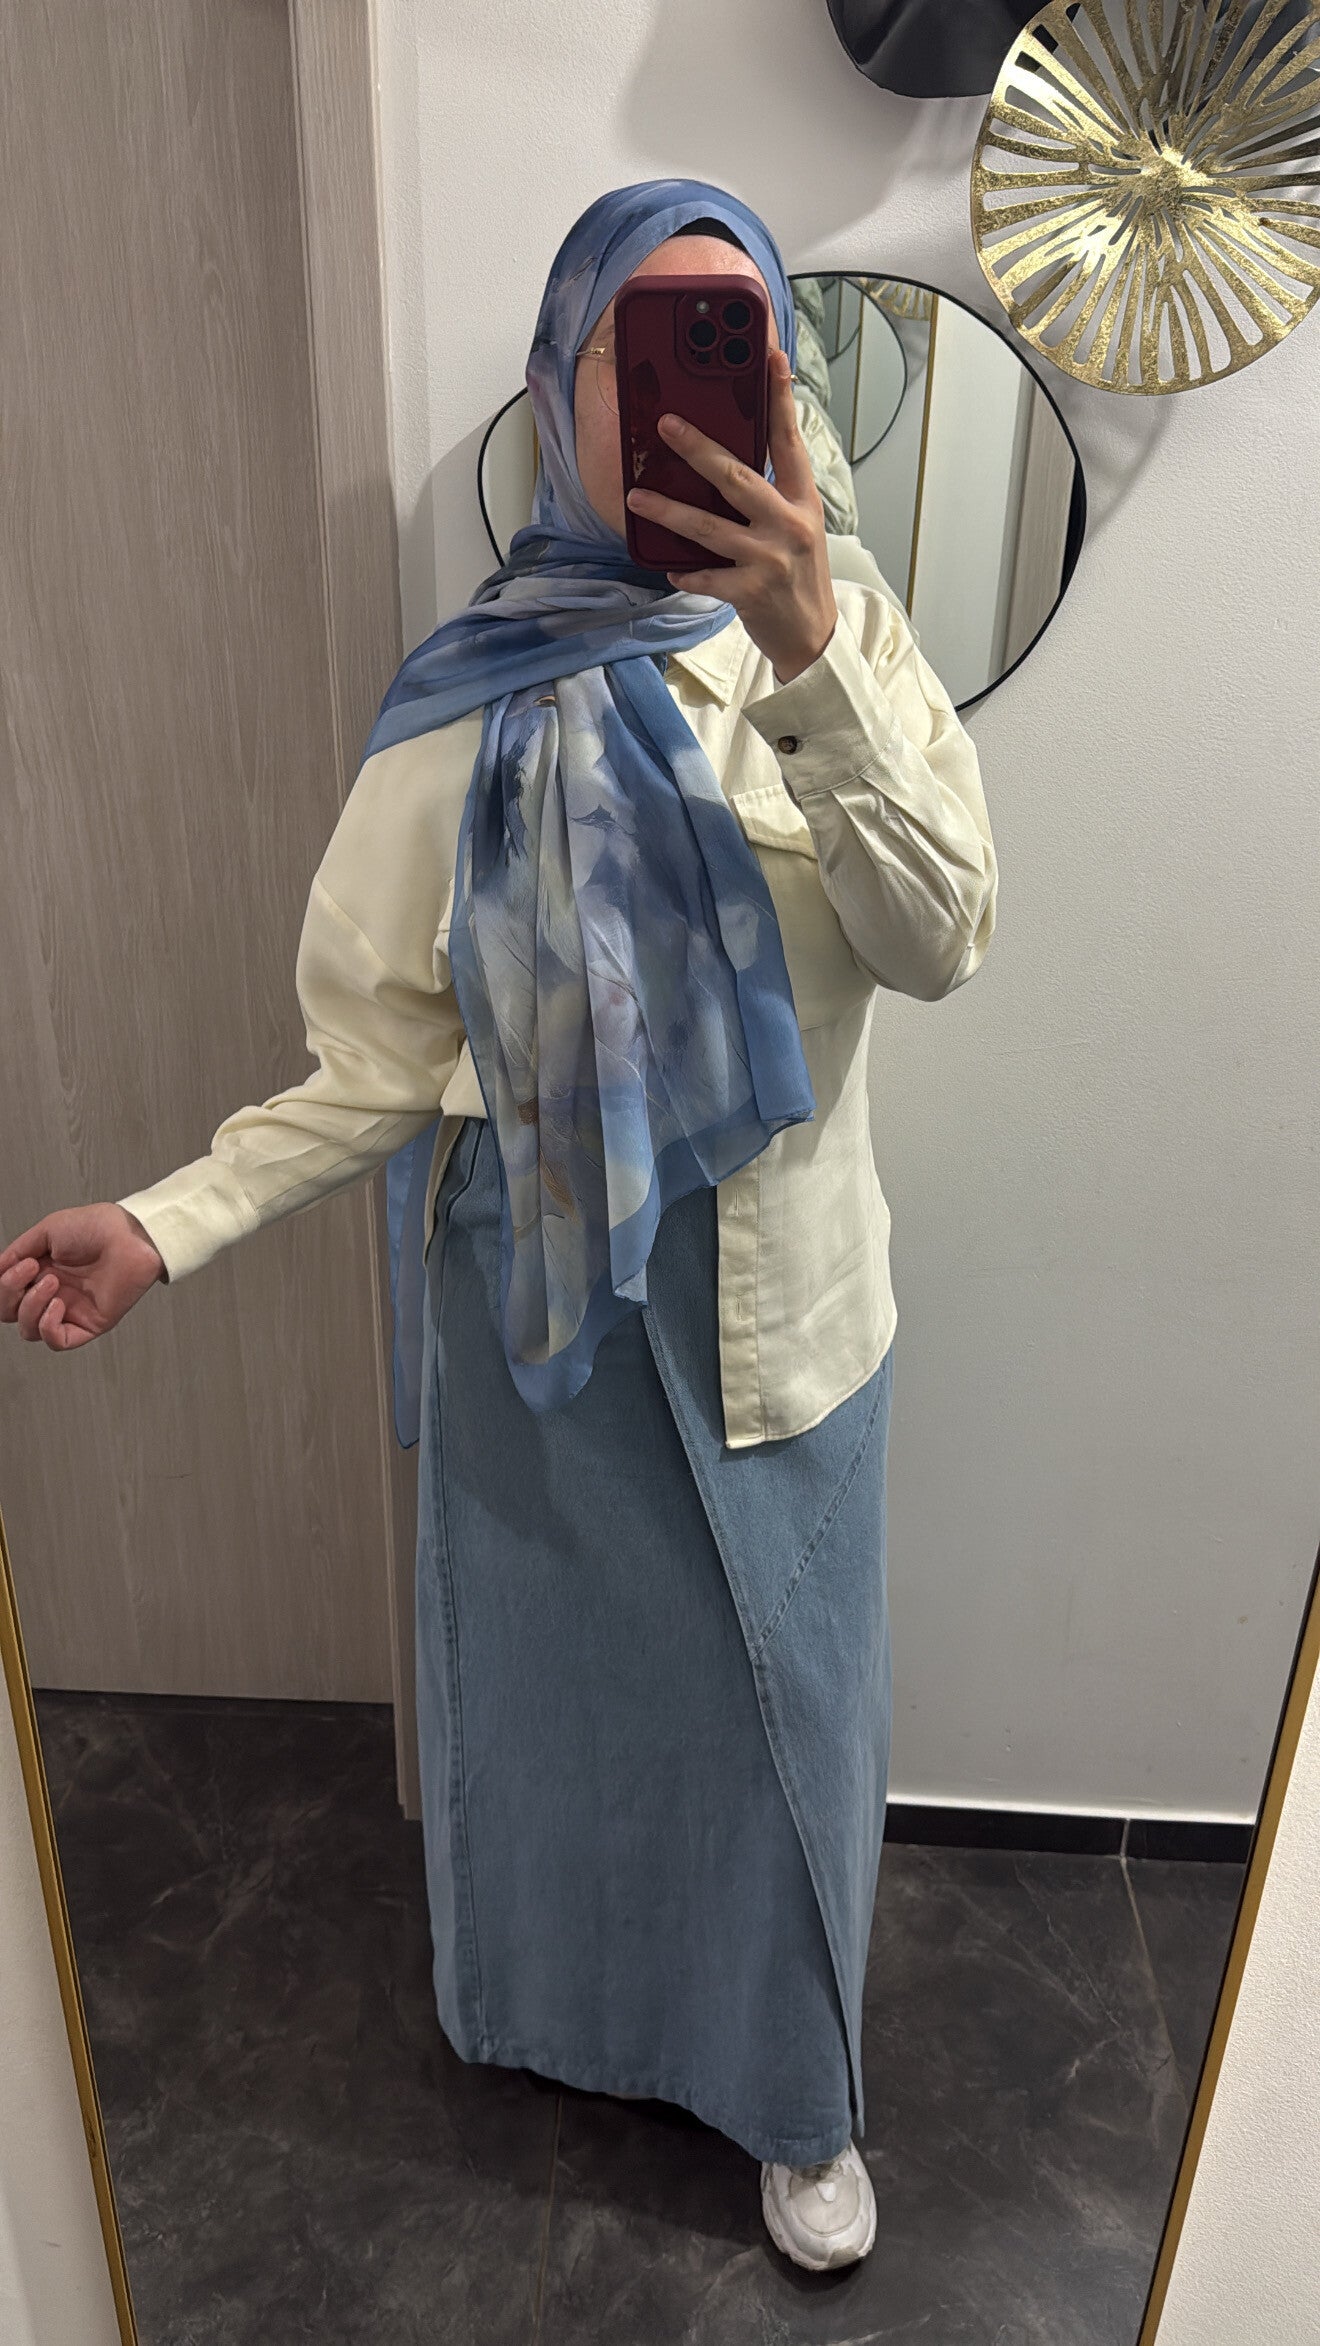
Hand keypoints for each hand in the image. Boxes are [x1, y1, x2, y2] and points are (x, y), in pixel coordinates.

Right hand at [0, 1205, 165, 1351]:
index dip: (3, 1284)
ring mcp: (69, 1311)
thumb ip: (18, 1251)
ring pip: (29, 1331)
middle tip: (31, 1269)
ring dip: (31, 1306)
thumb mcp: (47, 1231)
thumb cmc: (98, 1228)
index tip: (19, 1263)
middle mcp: (51, 1294)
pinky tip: (57, 1304)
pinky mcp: (88, 1325)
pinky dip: (47, 1326)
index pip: (6, 1293)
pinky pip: (57, 1341)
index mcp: (39, 1272)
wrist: (129, 1235)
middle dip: (8, 1294)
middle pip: (10, 1313)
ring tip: (52, 1281)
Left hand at [625, 347, 837, 684]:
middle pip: (737, 477)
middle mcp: (789, 524)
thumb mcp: (798, 527)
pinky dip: (685, 572)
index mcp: (802, 501)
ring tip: (637, 497)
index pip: (789, 441)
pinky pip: (706, 576)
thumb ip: (771, 496)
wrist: (813, 638)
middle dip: (697, 448)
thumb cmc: (799, 577)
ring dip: (668, 511)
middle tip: (665, 426)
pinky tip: (669, 568)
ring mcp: (770, 559)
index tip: (770, 358)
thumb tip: (723, 465)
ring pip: (709, 527)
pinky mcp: (751, 593)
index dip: (780, 398)